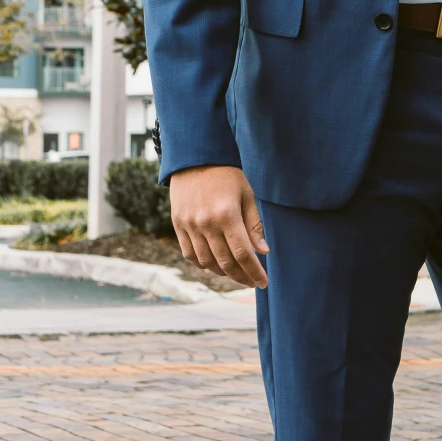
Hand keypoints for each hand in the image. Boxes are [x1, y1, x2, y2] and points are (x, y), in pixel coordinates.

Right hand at [170, 165, 268, 287]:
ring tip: (236, 273)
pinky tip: (215, 264)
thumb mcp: (246, 195)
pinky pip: (189, 254)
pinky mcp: (178, 224)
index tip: (263, 283)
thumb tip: (263, 251)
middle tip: (251, 282)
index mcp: (227, 215)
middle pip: (225, 262)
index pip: (243, 254)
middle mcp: (206, 223)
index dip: (254, 272)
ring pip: (206, 262)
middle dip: (241, 277)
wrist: (194, 158)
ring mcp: (190, 225)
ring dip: (223, 273)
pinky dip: (203, 264)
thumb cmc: (226, 175)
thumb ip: (254, 225)